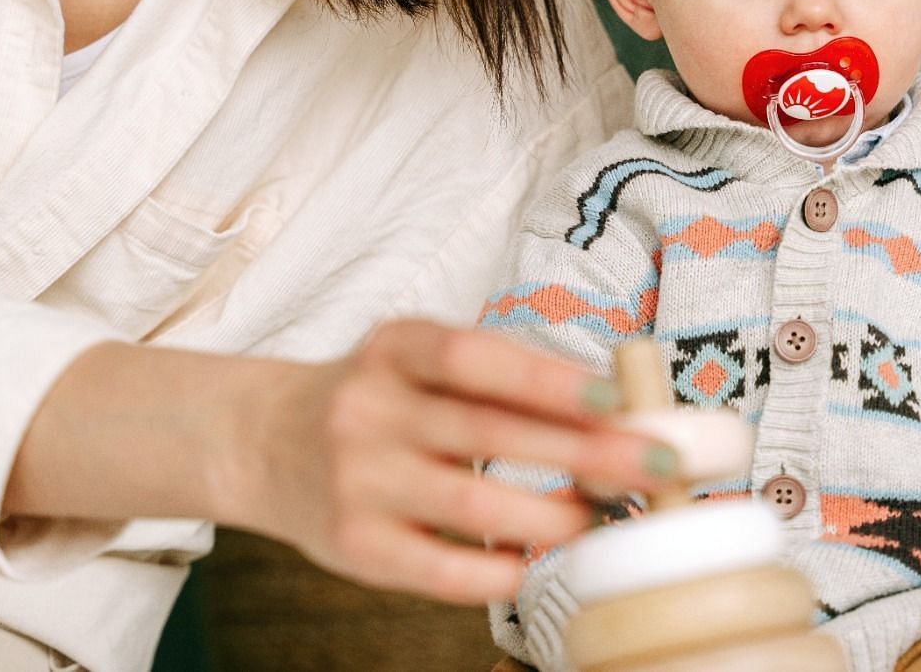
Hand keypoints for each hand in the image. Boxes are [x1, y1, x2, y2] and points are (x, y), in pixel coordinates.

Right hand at [230, 319, 675, 602]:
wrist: (264, 441)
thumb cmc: (377, 397)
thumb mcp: (419, 360)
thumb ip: (500, 375)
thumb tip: (616, 406)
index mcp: (394, 348)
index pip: (475, 356)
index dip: (547, 379)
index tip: (617, 400)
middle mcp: (368, 409)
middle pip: (489, 432)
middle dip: (584, 452)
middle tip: (656, 464)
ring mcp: (357, 481)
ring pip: (472, 505)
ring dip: (552, 515)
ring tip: (600, 515)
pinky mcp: (354, 548)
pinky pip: (441, 570)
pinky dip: (499, 571)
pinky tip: (534, 562)